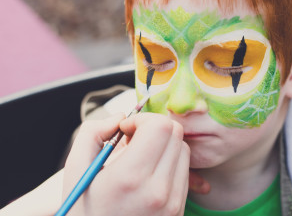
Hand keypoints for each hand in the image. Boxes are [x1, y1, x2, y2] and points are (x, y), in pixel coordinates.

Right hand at [63, 113, 189, 215]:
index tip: (126, 130)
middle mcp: (158, 191)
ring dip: (164, 145)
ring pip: (183, 151)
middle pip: (175, 134)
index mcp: (130, 178)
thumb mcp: (76, 169)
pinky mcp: (179, 210)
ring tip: (141, 158)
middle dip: (154, 128)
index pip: (160, 126)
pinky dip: (169, 163)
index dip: (143, 119)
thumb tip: (120, 117)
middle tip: (134, 140)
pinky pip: (184, 172)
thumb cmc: (83, 209)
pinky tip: (148, 174)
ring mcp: (173, 203)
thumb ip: (93, 132)